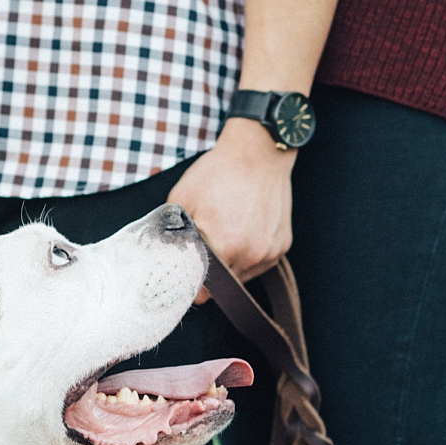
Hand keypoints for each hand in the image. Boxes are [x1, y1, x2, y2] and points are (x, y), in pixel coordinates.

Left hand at [169, 119, 295, 302]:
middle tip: (203, 247)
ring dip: (230, 265)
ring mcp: (268, 252)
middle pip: (222, 287)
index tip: (185, 275)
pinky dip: (248, 254)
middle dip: (210, 273)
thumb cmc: (218, 172)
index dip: (191, 285)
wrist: (258, 152)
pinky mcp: (281, 247)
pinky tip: (242, 229)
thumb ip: (172, 235)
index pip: (202, 292)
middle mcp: (249, 256)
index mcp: (223, 247)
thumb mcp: (182, 200)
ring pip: (242, 277)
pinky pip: (259, 263)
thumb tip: (163, 260)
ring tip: (225, 232)